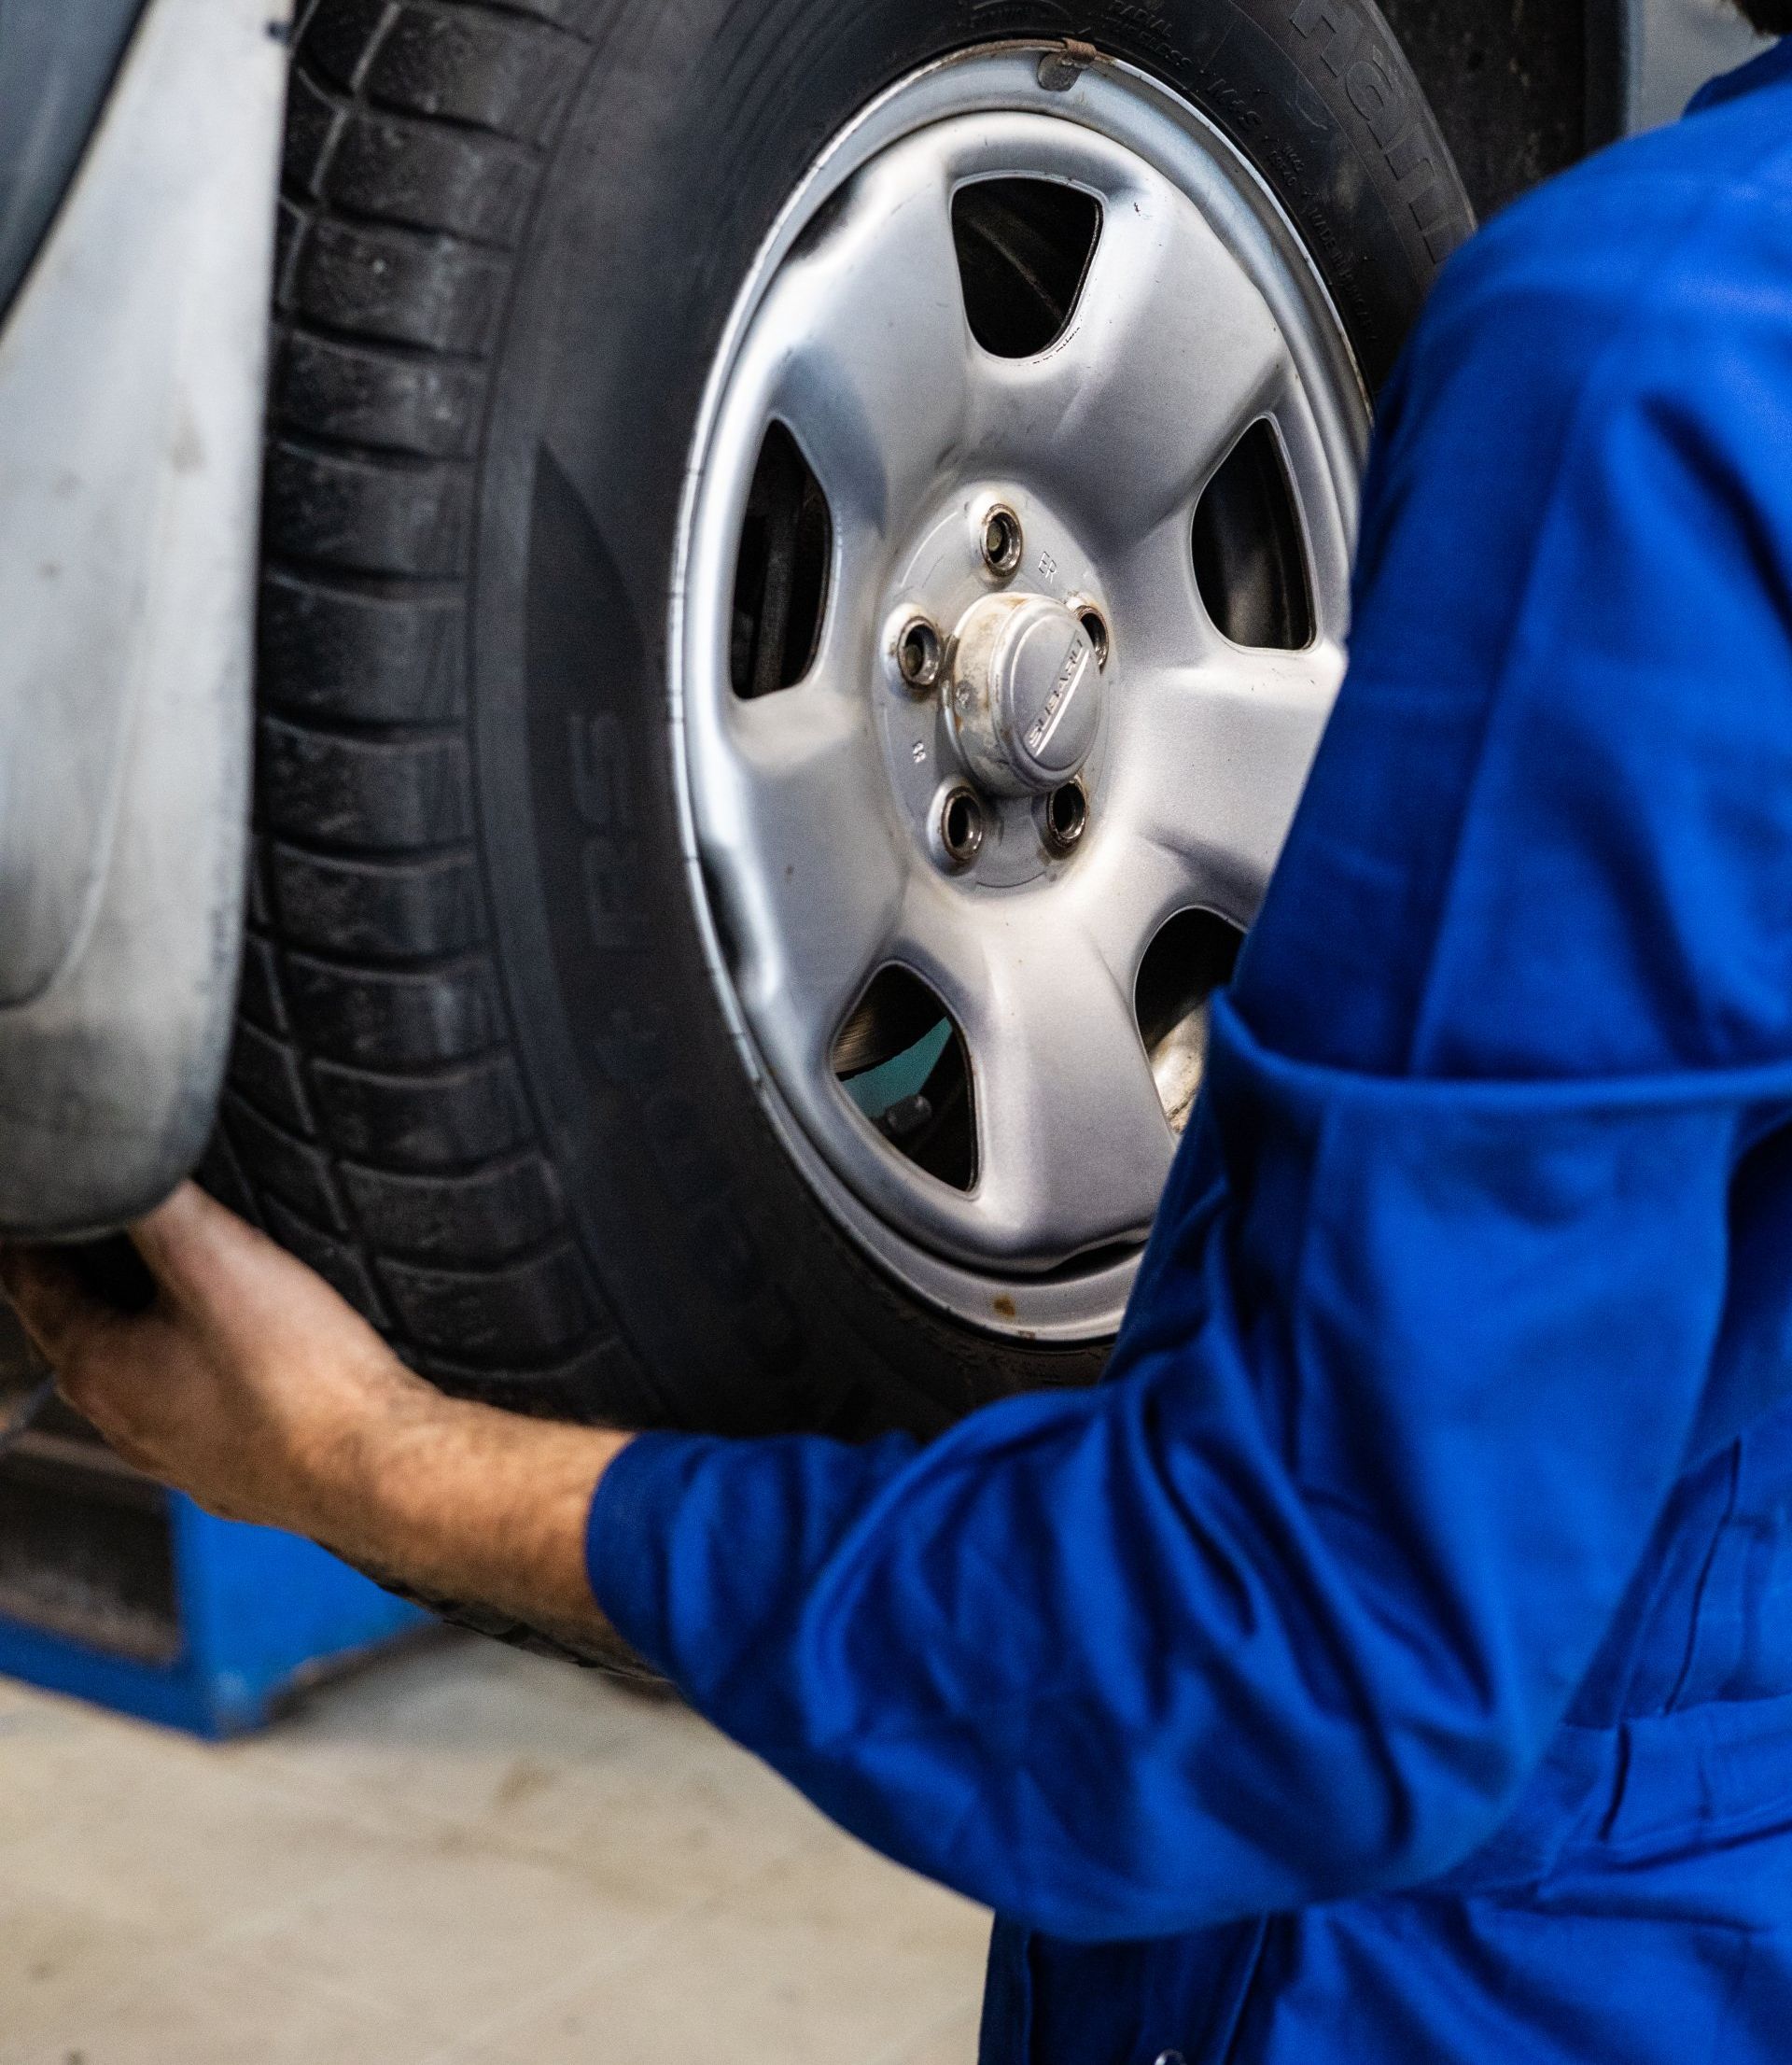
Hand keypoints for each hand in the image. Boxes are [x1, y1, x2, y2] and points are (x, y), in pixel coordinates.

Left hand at [0, 1184, 428, 1534]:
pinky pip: (195, 1410)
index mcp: (96, 1369)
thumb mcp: (216, 1255)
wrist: (376, 1467)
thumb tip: (118, 1153)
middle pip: (79, 1332)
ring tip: (173, 1281)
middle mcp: (123, 1422)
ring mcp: (179, 1456)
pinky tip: (238, 1358)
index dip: (29, 1234)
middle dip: (84, 1279)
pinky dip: (196, 1374)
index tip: (37, 1201)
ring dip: (142, 1330)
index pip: (28, 1285)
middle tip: (103, 1223)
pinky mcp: (234, 1472)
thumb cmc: (298, 1376)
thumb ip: (152, 1197)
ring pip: (138, 1377)